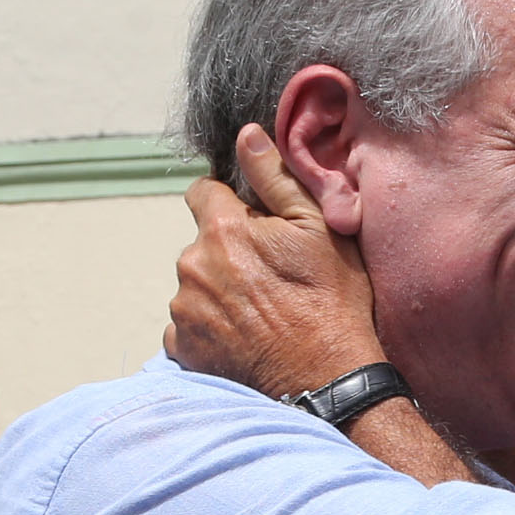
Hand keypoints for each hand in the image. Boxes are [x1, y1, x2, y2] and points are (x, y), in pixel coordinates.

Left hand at [165, 125, 384, 398]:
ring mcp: (185, 311)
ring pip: (196, 285)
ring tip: (261, 312)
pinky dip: (210, 329)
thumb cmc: (331, 301)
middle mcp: (193, 267)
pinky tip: (245, 337)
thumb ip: (276, 177)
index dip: (229, 202)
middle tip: (270, 277)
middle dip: (228, 251)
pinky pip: (188, 327)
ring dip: (219, 291)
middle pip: (202, 243)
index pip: (202, 192)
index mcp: (222, 230)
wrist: (327, 379)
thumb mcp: (319, 228)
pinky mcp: (183, 349)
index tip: (253, 223)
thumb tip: (246, 135)